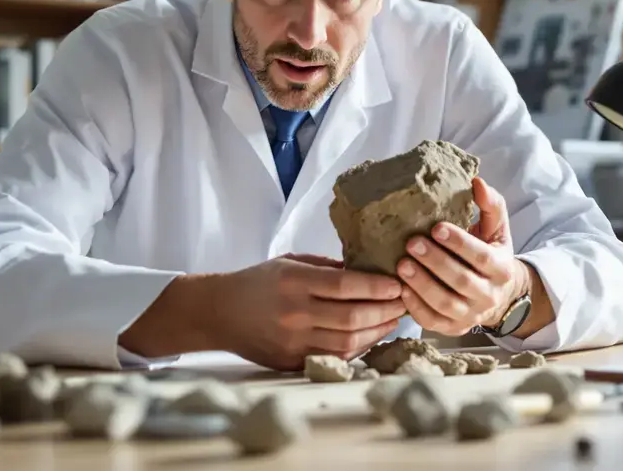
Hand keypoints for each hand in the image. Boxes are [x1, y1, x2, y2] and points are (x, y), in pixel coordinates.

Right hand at [213, 253, 406, 370]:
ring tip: (393, 320)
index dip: (376, 286)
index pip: (345, 285)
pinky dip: (359, 347)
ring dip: (378, 331)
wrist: (219, 312)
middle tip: (403, 302)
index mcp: (294, 282)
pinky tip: (371, 336)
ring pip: (349, 342)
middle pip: (352, 317)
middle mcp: (294, 313)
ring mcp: (293, 341)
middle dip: (385, 310)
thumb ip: (326, 267)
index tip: (396, 284)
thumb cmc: (257, 282)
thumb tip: (367, 271)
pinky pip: (335, 356)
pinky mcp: (292, 361)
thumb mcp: (289, 262)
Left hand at [396, 177, 528, 335]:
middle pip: (461, 281)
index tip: (436, 227)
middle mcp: (488, 295)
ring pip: (445, 303)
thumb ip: (490, 205)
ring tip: (401, 265)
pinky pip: (432, 321)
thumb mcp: (497, 230)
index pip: (481, 257)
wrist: (499, 296)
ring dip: (422, 285)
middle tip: (411, 243)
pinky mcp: (452, 328)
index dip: (459, 243)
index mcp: (501, 269)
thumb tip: (476, 182)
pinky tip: (400, 289)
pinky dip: (415, 307)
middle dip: (435, 262)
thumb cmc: (490, 254)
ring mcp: (470, 315)